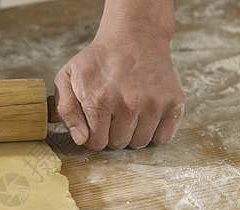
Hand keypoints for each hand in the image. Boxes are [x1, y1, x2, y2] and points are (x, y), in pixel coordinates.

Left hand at [54, 0, 183, 150]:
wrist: (134, 35)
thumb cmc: (98, 59)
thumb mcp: (67, 77)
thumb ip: (66, 111)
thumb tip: (81, 139)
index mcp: (99, 99)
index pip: (96, 143)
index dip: (94, 135)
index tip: (97, 122)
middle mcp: (128, 103)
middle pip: (118, 144)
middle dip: (112, 133)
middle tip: (113, 113)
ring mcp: (153, 103)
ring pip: (139, 143)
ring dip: (132, 133)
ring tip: (128, 112)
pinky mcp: (173, 102)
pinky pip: (163, 138)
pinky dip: (154, 132)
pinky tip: (145, 115)